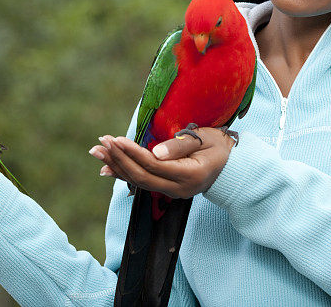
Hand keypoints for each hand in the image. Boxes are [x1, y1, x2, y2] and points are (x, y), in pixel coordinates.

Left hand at [89, 127, 234, 198]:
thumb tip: (155, 152)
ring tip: (97, 151)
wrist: (233, 166)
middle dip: (119, 159)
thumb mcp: (205, 139)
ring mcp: (173, 192)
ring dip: (117, 166)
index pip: (154, 165)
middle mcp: (179, 188)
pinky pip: (143, 183)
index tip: (116, 139)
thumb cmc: (220, 146)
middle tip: (101, 143)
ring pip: (139, 181)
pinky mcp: (168, 189)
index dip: (133, 153)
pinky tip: (108, 167)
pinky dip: (124, 174)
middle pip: (142, 176)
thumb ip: (180, 145)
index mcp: (190, 174)